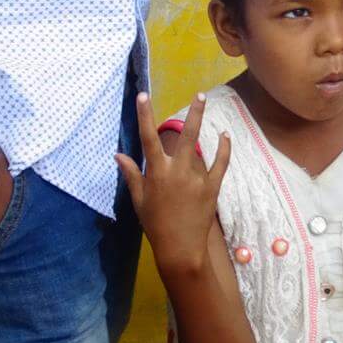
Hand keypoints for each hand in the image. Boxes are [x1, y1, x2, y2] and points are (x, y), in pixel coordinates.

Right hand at [115, 93, 230, 269]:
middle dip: (193, 112)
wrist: (179, 248)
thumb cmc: (155, 224)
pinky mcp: (212, 186)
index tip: (143, 95)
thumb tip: (118, 155)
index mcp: (156, 173)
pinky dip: (224, 148)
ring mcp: (196, 177)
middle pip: (184, 134)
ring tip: (208, 104)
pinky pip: (220, 162)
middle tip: (200, 94)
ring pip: (201, 144)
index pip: (147, 138)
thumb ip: (132, 175)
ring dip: (205, 123)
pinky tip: (225, 135)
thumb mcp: (139, 200)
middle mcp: (176, 170)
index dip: (144, 115)